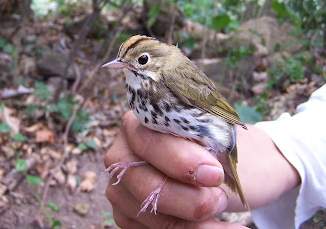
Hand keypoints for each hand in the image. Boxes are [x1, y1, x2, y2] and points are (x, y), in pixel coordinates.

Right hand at [104, 111, 248, 228]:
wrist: (220, 169)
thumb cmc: (216, 147)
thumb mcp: (218, 136)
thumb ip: (208, 143)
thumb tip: (204, 170)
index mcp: (139, 123)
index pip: (148, 141)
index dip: (180, 160)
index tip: (214, 175)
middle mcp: (122, 153)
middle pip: (144, 183)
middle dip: (188, 200)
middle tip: (219, 199)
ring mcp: (121, 186)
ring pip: (149, 213)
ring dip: (193, 222)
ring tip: (221, 209)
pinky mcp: (126, 213)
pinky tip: (214, 226)